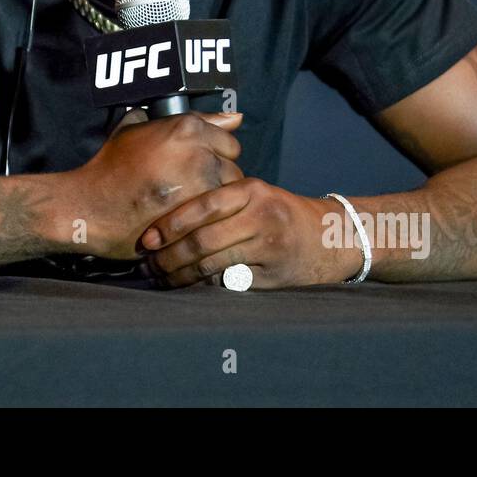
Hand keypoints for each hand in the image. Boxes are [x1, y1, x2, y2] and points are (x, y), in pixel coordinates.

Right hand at [68, 109, 245, 259]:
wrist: (90, 206)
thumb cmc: (109, 167)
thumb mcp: (132, 130)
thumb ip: (168, 118)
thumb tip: (200, 111)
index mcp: (186, 126)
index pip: (228, 141)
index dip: (214, 156)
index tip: (198, 168)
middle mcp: (199, 150)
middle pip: (234, 167)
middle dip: (220, 178)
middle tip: (194, 190)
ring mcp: (201, 183)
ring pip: (230, 193)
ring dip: (217, 200)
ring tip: (192, 208)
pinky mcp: (198, 212)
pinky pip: (219, 215)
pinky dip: (209, 220)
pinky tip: (191, 223)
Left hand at [137, 183, 362, 288]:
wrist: (330, 236)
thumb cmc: (279, 213)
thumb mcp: (255, 193)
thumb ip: (219, 200)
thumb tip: (164, 216)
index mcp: (251, 190)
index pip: (203, 206)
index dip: (170, 224)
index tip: (145, 239)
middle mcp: (261, 216)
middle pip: (203, 240)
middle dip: (169, 256)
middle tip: (147, 265)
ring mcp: (268, 247)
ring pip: (212, 265)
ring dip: (180, 275)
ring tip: (160, 278)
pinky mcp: (272, 274)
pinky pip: (228, 282)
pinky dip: (204, 285)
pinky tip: (188, 286)